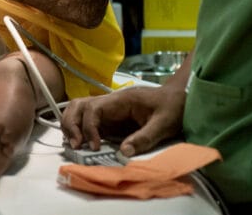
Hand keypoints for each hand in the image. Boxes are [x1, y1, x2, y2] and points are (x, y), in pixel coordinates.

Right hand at [60, 84, 185, 157]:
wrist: (179, 99)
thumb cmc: (173, 107)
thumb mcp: (163, 124)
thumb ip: (144, 138)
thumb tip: (123, 153)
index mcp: (121, 100)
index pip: (94, 108)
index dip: (89, 127)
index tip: (95, 146)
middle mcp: (110, 102)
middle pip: (79, 105)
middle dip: (72, 124)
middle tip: (76, 145)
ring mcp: (109, 109)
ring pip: (79, 109)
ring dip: (72, 125)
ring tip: (75, 144)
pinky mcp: (110, 118)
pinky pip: (88, 120)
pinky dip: (79, 129)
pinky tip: (82, 143)